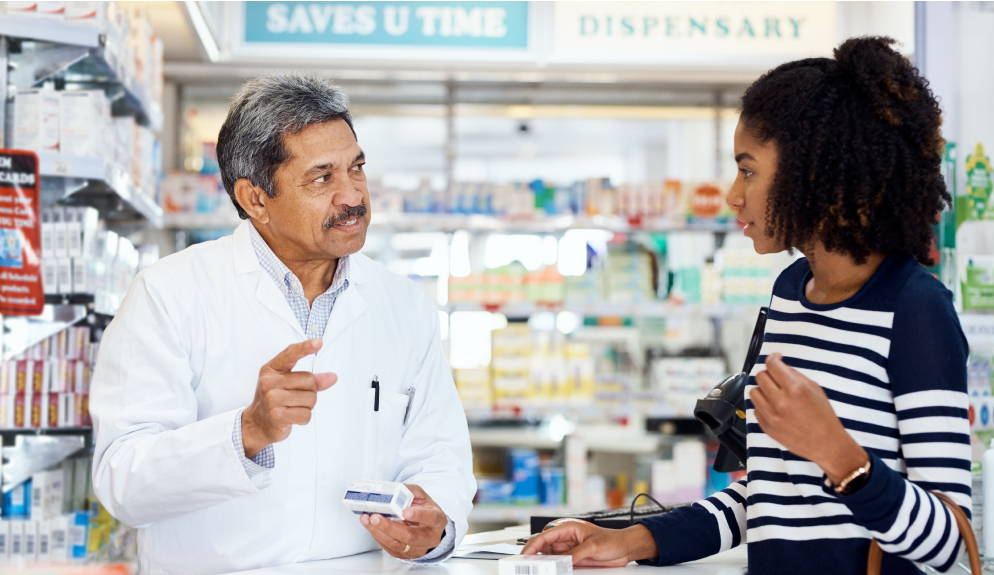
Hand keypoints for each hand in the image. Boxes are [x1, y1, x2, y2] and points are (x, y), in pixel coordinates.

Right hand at [241, 339, 336, 457]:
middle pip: (310, 380)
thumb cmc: (275, 399)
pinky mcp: (277, 416)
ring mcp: (271, 399)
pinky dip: (304, 418)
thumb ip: (311, 379)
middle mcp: (269, 382)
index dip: (305, 348)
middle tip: (295, 398)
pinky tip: (292, 417)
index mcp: (271, 369)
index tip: (318, 342)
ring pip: (311, 399)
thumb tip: (333, 377)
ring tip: (292, 408)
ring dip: (307, 406)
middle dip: (310, 391)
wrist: (257, 424)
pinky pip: (306, 414)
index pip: (290, 354)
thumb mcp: (288, 384)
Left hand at [360, 484, 447, 559]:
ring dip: (378, 532)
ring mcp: (418, 549)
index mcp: (437, 520)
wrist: (429, 529)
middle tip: (375, 517)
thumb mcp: (422, 497)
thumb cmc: (425, 511)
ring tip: (367, 520)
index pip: (430, 518)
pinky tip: (370, 527)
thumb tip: (395, 489)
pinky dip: (378, 537)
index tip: (404, 511)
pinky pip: (389, 548)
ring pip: (396, 544)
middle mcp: (430, 537)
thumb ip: (410, 491)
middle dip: (389, 526)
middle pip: (409, 536)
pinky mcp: (406, 555)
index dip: (418, 515)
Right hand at [521, 522, 657, 566]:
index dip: (532, 547)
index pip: (544, 537)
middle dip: (533, 556)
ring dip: (542, 564)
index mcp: (568, 529)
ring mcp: (568, 551)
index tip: (525, 557)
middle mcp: (565, 539)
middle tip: (526, 567)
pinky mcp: (573, 560)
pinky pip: (559, 565)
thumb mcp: (592, 547)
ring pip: (549, 557)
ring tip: (536, 570)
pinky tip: (550, 572)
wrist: (625, 549)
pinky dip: (553, 569)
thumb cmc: (612, 540)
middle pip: (543, 548)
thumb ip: (575, 555)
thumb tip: (561, 562)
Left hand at [750, 353, 867, 483]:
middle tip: (776, 377)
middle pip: (760, 376)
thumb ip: (795, 375)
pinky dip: (763, 405)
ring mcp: (771, 416)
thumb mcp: (815, 389)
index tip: (775, 358)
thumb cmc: (824, 417)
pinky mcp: (767, 427)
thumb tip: (780, 365)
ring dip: (763, 389)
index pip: (772, 365)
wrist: (826, 444)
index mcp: (795, 389)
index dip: (773, 358)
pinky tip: (774, 407)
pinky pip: (755, 408)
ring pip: (753, 391)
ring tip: (774, 393)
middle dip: (768, 373)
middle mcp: (780, 402)